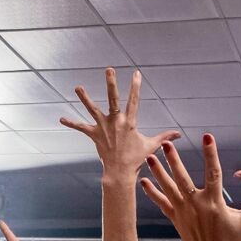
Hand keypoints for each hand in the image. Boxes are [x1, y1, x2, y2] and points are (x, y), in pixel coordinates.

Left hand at [59, 67, 180, 177]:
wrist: (120, 172)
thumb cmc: (137, 159)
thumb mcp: (152, 146)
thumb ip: (165, 137)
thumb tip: (179, 134)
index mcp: (130, 121)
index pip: (134, 100)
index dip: (136, 86)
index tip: (136, 73)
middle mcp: (116, 121)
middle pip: (113, 98)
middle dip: (111, 83)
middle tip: (108, 69)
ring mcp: (104, 127)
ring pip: (93, 109)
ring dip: (85, 98)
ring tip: (77, 87)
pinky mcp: (94, 135)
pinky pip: (81, 127)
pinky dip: (71, 123)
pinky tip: (60, 119)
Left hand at [139, 133, 240, 240]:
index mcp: (214, 202)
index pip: (212, 172)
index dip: (210, 154)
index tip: (207, 137)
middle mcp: (196, 204)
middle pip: (182, 178)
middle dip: (174, 160)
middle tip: (165, 144)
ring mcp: (183, 211)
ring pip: (169, 188)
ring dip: (159, 172)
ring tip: (150, 157)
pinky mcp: (176, 218)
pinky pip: (162, 203)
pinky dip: (152, 193)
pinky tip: (143, 182)